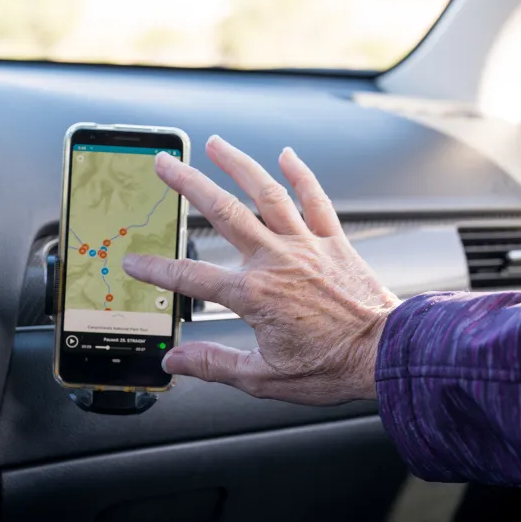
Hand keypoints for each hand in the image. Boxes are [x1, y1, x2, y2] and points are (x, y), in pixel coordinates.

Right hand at [123, 136, 398, 404]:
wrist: (386, 354)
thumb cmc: (331, 367)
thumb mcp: (264, 378)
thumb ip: (214, 365)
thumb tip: (175, 361)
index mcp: (254, 295)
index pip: (191, 277)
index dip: (156, 268)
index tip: (134, 261)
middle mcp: (276, 260)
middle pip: (222, 212)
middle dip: (188, 184)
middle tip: (164, 163)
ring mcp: (305, 245)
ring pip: (265, 194)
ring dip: (238, 165)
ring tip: (215, 144)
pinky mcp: (333, 241)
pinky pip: (315, 199)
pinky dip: (302, 175)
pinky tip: (288, 155)